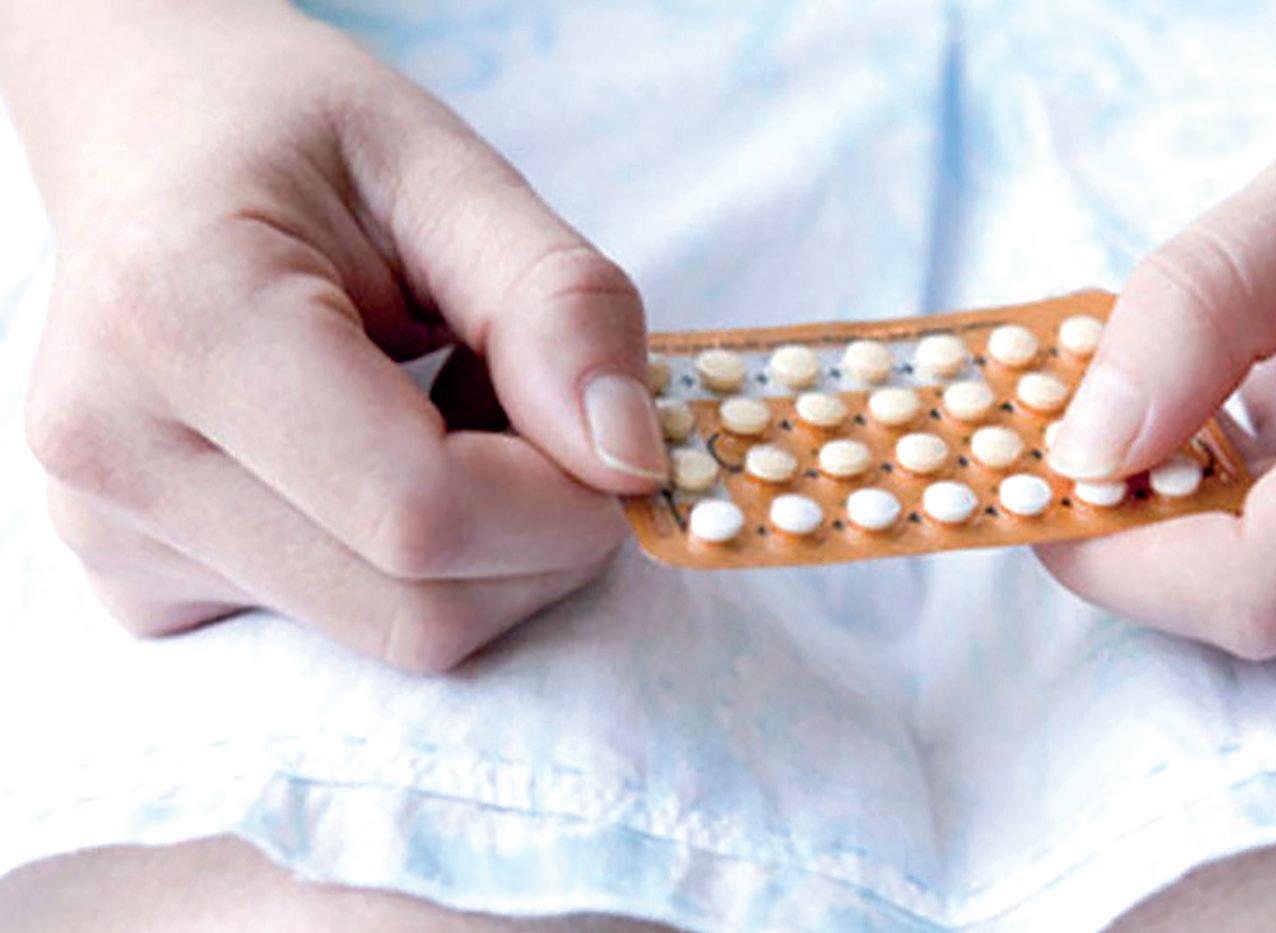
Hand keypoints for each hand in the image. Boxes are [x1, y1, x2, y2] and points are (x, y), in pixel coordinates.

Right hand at [3, 2, 665, 671]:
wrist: (148, 148)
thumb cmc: (294, 138)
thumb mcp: (447, 172)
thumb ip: (558, 304)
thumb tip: (632, 461)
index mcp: (177, 318)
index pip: (423, 514)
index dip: (565, 504)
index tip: (617, 438)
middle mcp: (112, 454)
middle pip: (420, 608)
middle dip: (541, 537)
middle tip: (547, 415)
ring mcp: (113, 538)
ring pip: (397, 635)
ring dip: (487, 550)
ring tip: (450, 414)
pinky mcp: (140, 588)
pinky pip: (347, 630)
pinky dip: (419, 566)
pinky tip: (385, 458)